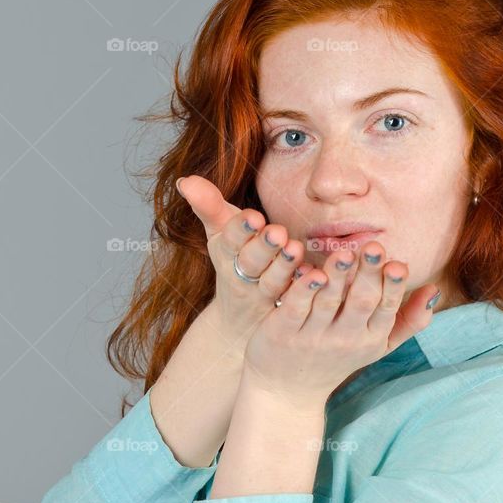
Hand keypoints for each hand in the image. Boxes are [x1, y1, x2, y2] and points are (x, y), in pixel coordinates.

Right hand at [176, 175, 314, 343]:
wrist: (237, 322)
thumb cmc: (233, 261)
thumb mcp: (219, 233)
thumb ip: (208, 206)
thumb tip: (185, 180)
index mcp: (225, 252)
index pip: (229, 239)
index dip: (241, 229)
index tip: (254, 217)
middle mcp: (241, 275)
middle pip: (250, 261)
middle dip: (263, 246)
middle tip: (278, 233)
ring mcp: (262, 295)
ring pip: (273, 282)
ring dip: (285, 265)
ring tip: (296, 249)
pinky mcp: (282, 311)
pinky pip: (294, 301)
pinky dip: (305, 288)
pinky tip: (317, 276)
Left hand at [241, 240, 439, 404]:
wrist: (289, 391)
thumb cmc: (338, 359)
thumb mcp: (377, 345)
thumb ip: (409, 320)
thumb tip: (435, 289)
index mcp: (371, 338)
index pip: (387, 308)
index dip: (393, 287)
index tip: (398, 264)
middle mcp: (345, 339)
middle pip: (361, 302)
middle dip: (369, 275)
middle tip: (374, 246)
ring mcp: (313, 337)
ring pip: (329, 303)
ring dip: (339, 277)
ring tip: (345, 253)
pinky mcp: (283, 333)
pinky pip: (296, 308)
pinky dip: (305, 290)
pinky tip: (311, 272)